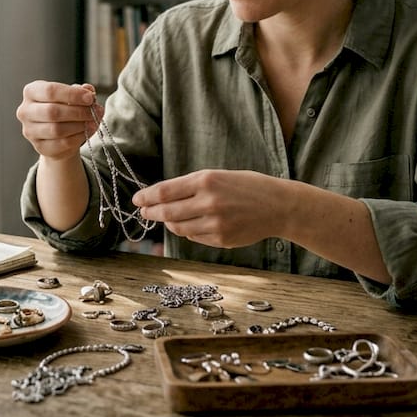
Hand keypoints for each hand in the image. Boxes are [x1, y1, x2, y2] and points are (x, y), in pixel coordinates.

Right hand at [15, 81, 103, 160]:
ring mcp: (29, 131)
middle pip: (52, 112)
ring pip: (57, 130)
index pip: (50, 91)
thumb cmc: (64, 108)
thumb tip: (88, 91)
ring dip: (79, 125)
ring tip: (93, 122)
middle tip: (95, 112)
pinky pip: (61, 143)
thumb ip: (81, 91)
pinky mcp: (39, 147)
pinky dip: (78, 137)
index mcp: (31, 91)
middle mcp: (25, 111)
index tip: (90, 98)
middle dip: (78, 112)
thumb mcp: (71, 95)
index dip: (72, 94)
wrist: (58, 132)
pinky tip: (87, 132)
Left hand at [132, 170, 287, 248]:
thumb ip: (191, 186)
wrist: (278, 206)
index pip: (165, 191)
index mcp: (206, 180)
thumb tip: (162, 199)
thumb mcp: (219, 176)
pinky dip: (189, 232)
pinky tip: (193, 225)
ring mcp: (214, 223)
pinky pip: (194, 237)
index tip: (137, 200)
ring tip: (169, 218)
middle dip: (152, 212)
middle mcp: (208, 202)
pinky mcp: (220, 239)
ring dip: (170, 223)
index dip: (147, 197)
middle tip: (145, 212)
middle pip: (167, 212)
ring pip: (178, 227)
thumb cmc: (248, 187)